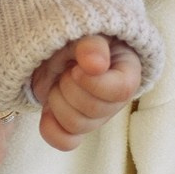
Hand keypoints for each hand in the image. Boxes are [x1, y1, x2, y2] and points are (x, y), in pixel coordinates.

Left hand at [28, 35, 141, 151]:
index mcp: (127, 71)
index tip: (76, 67)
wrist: (53, 45)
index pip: (121, 90)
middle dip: (70, 87)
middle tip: (65, 69)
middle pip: (96, 111)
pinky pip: (66, 141)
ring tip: (58, 81)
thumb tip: (95, 64)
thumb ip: (91, 45)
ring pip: (78, 126)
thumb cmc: (75, 35)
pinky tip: (47, 112)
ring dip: (58, 101)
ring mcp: (95, 116)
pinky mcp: (75, 127)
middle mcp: (115, 99)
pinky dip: (51, 128)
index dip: (94, 83)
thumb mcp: (84, 31)